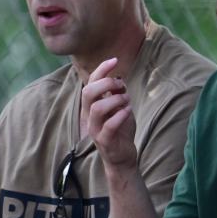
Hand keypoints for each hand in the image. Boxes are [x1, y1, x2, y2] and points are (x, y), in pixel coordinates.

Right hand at [83, 57, 137, 171]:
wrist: (122, 158)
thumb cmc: (120, 131)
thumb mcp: (119, 109)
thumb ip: (117, 94)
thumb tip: (119, 78)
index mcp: (91, 106)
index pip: (90, 83)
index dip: (101, 69)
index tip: (115, 60)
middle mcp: (89, 116)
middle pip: (88, 92)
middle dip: (106, 83)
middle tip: (122, 86)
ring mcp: (95, 129)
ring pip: (97, 108)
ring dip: (115, 100)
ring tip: (126, 101)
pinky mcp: (104, 141)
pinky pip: (109, 126)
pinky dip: (120, 115)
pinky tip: (128, 111)